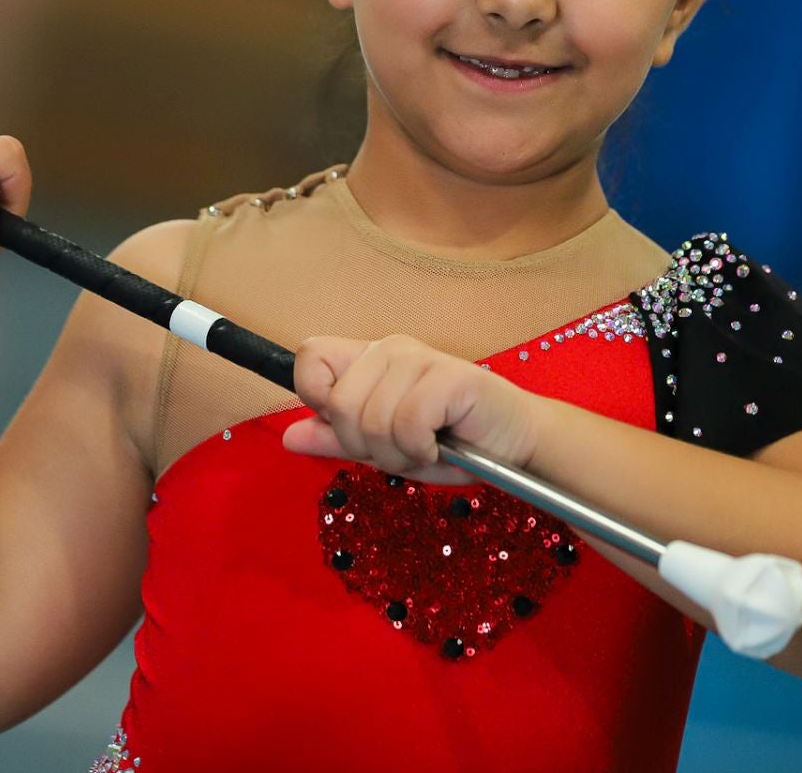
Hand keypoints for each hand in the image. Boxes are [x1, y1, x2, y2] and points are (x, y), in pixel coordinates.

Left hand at [282, 334, 549, 485]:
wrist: (513, 446)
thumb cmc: (449, 443)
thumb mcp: (383, 449)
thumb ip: (337, 439)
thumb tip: (289, 436)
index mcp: (367, 360)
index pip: (310, 356)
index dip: (317, 397)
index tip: (348, 425)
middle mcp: (389, 348)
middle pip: (340, 405)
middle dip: (366, 447)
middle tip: (403, 448)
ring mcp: (420, 357)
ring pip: (372, 420)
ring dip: (399, 453)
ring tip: (427, 448)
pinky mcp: (449, 375)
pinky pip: (409, 423)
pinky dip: (423, 449)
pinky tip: (443, 446)